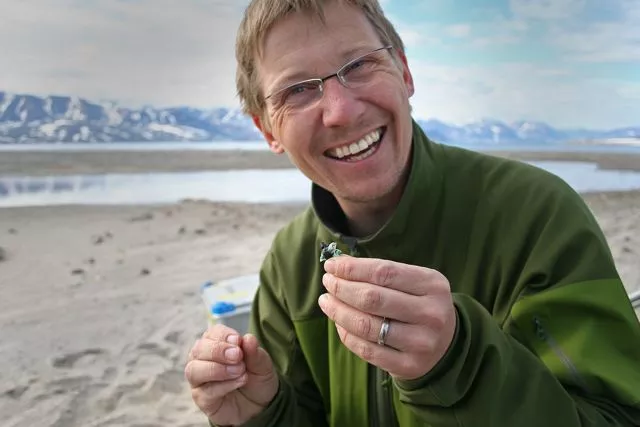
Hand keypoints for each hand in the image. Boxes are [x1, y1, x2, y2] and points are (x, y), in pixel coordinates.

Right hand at [185, 324, 278, 425]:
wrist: (260, 406)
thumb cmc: (257, 379)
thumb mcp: (262, 365)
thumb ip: (255, 352)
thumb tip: (248, 338)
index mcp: (217, 344)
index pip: (212, 333)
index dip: (224, 335)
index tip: (238, 341)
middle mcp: (202, 360)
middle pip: (198, 349)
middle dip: (218, 350)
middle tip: (237, 356)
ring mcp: (199, 380)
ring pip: (194, 370)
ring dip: (218, 368)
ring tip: (240, 370)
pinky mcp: (201, 399)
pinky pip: (205, 391)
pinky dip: (223, 385)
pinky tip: (239, 382)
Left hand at [318, 256, 456, 380]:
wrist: (447, 345)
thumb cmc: (421, 305)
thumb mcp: (413, 282)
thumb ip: (380, 272)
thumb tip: (339, 262)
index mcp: (432, 285)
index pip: (384, 272)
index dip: (352, 268)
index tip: (332, 265)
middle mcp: (430, 314)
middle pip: (372, 298)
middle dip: (342, 288)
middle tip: (327, 282)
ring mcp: (421, 342)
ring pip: (366, 325)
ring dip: (339, 311)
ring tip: (326, 302)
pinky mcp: (409, 366)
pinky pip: (367, 349)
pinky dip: (347, 335)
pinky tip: (339, 323)